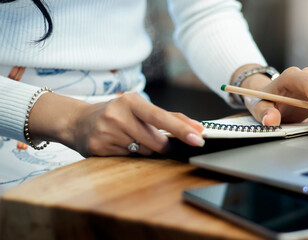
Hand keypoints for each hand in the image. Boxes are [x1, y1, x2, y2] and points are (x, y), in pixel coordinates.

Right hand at [29, 93, 204, 156]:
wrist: (78, 122)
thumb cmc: (117, 114)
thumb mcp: (139, 108)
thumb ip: (169, 117)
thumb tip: (197, 127)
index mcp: (131, 101)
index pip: (161, 117)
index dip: (182, 129)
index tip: (198, 138)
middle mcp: (118, 115)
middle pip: (156, 141)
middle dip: (162, 145)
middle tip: (156, 140)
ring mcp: (106, 133)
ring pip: (144, 152)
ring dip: (145, 149)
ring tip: (130, 138)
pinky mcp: (98, 149)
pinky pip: (128, 159)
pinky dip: (130, 155)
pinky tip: (119, 144)